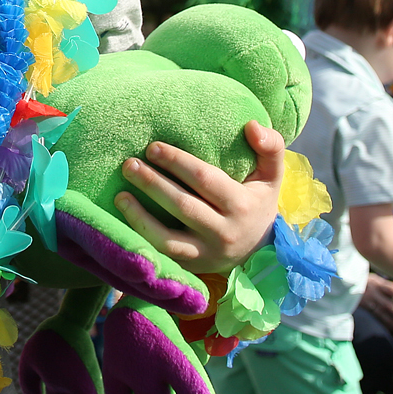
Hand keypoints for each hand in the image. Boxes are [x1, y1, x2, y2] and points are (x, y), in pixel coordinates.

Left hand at [112, 121, 284, 274]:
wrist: (260, 249)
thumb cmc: (257, 201)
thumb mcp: (272, 175)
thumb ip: (270, 147)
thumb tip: (252, 126)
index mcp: (242, 205)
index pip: (205, 180)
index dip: (177, 162)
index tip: (153, 147)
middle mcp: (224, 233)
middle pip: (183, 206)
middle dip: (153, 184)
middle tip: (129, 164)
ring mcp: (207, 254)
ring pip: (168, 239)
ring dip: (140, 217)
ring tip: (120, 195)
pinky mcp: (193, 267)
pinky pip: (163, 256)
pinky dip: (142, 239)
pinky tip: (124, 221)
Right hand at [357, 274, 392, 330]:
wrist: (346, 285)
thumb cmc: (365, 281)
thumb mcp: (375, 279)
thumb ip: (388, 286)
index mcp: (377, 283)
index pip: (392, 289)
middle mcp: (373, 292)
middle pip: (389, 304)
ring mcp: (367, 301)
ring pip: (382, 313)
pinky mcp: (363, 307)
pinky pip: (374, 316)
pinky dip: (382, 322)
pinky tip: (390, 328)